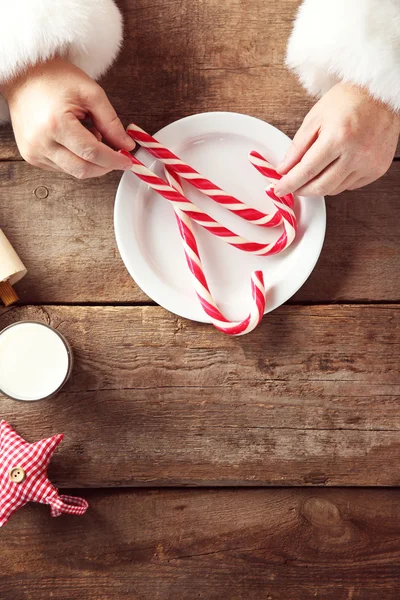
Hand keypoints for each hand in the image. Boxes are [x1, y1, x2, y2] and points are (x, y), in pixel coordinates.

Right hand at [1, 57, 134, 177]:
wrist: (24, 76)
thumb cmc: (55, 79)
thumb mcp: (91, 93)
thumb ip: (111, 122)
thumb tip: (127, 145)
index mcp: (56, 124)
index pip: (92, 153)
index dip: (114, 160)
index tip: (128, 161)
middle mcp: (41, 142)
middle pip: (83, 169)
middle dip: (105, 166)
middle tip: (117, 154)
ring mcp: (34, 152)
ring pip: (74, 171)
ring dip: (90, 161)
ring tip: (89, 135)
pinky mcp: (32, 157)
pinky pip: (62, 167)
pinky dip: (76, 159)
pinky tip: (75, 140)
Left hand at [274, 83, 399, 196]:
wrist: (381, 95)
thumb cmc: (347, 101)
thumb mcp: (315, 118)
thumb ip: (297, 147)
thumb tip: (284, 170)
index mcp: (338, 137)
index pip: (307, 171)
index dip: (289, 184)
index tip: (278, 189)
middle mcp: (356, 154)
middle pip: (321, 187)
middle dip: (302, 190)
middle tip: (292, 187)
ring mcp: (369, 163)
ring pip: (335, 189)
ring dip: (319, 186)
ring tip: (312, 175)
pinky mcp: (377, 169)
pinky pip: (350, 186)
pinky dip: (337, 182)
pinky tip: (333, 168)